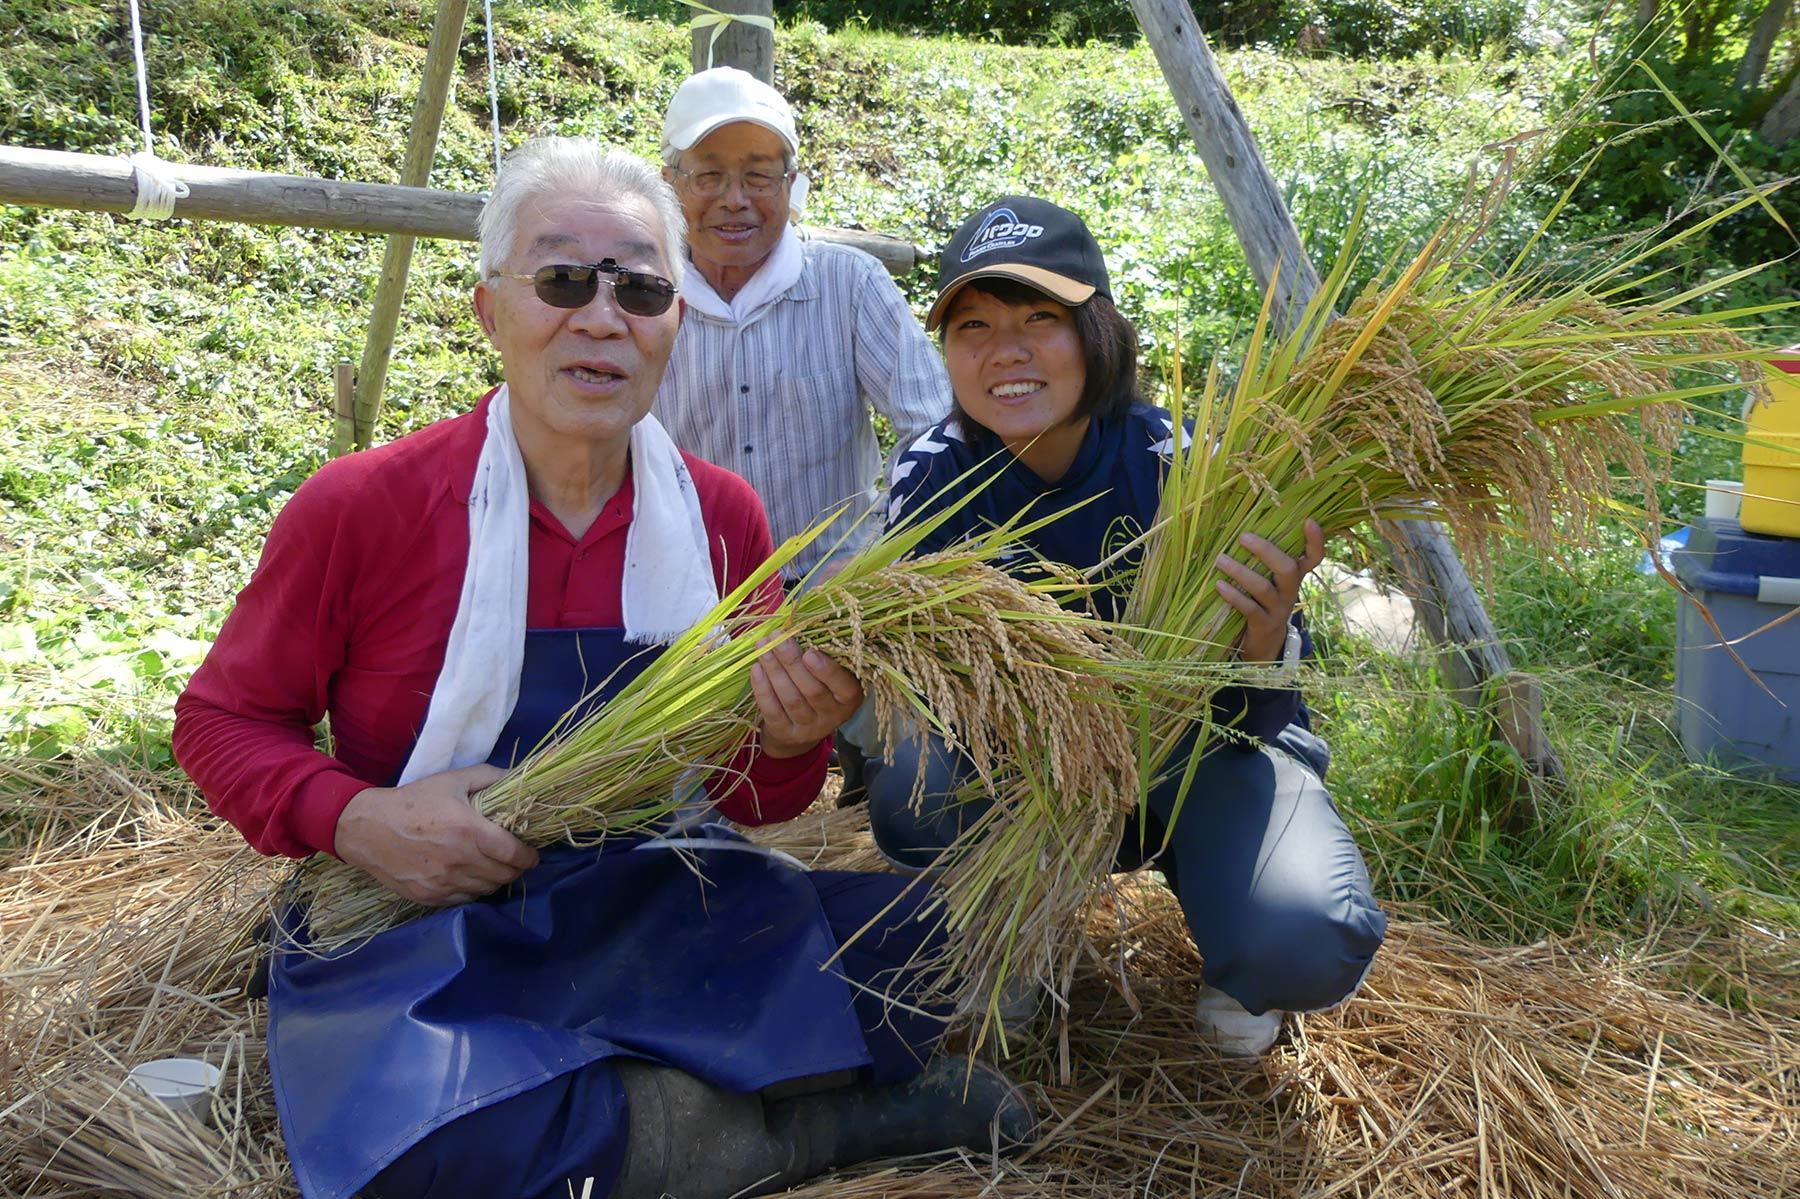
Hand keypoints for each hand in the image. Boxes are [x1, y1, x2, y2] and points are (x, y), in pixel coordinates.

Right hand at [333, 764, 537, 905]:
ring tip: (493, 867)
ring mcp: (444, 882)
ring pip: (486, 889)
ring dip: (495, 880)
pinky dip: (473, 890)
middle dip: (516, 868)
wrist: (367, 829)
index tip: (532, 853)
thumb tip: (517, 778)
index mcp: (469, 830)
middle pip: (504, 875)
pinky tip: (470, 876)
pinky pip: (465, 899)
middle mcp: (460, 860)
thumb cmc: (413, 801)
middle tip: (514, 860)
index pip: (513, 853)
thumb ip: (488, 776)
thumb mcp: (452, 780)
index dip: (529, 856)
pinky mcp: (430, 896)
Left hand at [750, 635, 864, 758]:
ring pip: (791, 699)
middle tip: (777, 638)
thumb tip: (798, 626)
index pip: (843, 686)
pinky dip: (763, 688)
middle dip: (792, 662)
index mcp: (849, 698)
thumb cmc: (819, 689)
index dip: (826, 670)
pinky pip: (773, 710)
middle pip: (812, 690)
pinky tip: (756, 669)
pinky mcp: (786, 733)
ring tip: (762, 647)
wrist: (802, 732)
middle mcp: (832, 716)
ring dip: (775, 670)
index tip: (809, 652)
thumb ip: (823, 655)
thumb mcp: (831, 676)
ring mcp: (808, 728)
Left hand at [1216, 519, 1324, 662]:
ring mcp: (1279, 609)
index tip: (1309, 521)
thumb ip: (1267, 558)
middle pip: (1287, 569)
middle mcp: (1291, 591)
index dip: (1315, 541)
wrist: (1265, 640)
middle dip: (1266, 551)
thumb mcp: (1271, 578)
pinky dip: (1233, 595)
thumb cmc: (1264, 598)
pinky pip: (1249, 608)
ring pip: (1263, 588)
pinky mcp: (1264, 623)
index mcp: (1296, 575)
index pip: (1314, 557)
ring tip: (1220, 559)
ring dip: (1240, 572)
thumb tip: (1244, 526)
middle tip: (1243, 536)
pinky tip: (1219, 585)